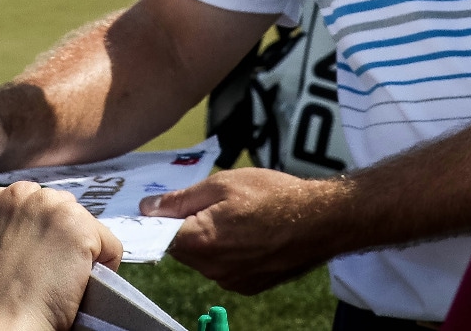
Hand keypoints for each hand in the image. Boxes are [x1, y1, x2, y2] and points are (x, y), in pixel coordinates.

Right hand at [0, 181, 121, 330]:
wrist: (0, 326)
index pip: (42, 209)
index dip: (44, 242)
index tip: (34, 267)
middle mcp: (26, 193)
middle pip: (69, 214)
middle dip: (66, 246)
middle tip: (50, 280)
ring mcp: (54, 207)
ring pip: (91, 231)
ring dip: (85, 259)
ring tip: (62, 285)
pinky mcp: (81, 226)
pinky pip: (111, 248)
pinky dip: (105, 271)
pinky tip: (79, 287)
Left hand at [142, 168, 347, 293]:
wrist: (321, 220)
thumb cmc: (275, 196)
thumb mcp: (223, 184)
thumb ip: (181, 199)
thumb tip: (148, 208)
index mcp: (201, 240)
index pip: (159, 236)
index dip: (158, 220)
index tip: (161, 208)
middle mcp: (212, 268)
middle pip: (181, 249)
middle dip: (186, 228)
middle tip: (209, 205)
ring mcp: (231, 281)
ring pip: (203, 260)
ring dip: (208, 241)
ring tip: (236, 218)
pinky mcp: (248, 286)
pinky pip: (224, 269)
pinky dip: (228, 253)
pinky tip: (248, 234)